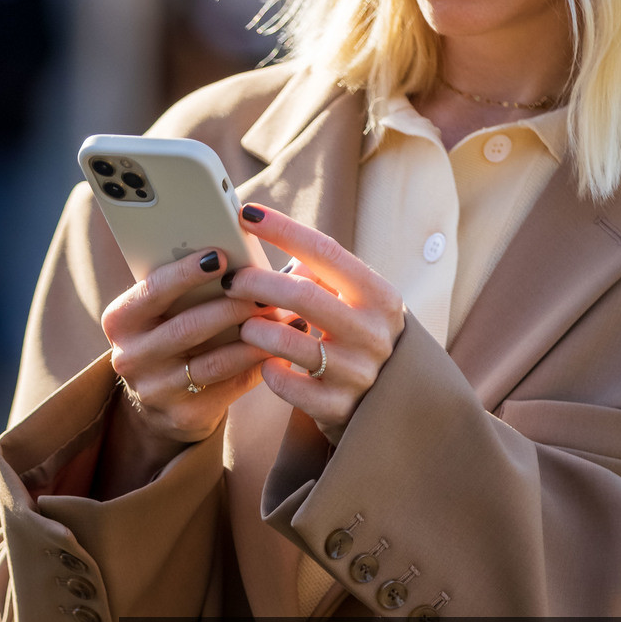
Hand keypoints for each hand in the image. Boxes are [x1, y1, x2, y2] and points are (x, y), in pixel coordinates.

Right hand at [97, 248, 272, 492]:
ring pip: (214, 361)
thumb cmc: (174, 337)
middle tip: (269, 291)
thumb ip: (193, 284)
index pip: (152, 290)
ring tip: (286, 318)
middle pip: (188, 327)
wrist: (162, 402)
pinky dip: (258, 364)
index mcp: (121, 320)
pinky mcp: (183, 415)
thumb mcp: (167, 310)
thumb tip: (243, 242)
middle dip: (233, 306)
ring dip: (255, 338)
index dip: (186, 273)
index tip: (221, 256)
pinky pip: (229, 386)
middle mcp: (130, 356)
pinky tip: (281, 349)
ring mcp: (155, 390)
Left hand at [220, 204, 404, 443]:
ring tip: (245, 326)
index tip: (247, 214)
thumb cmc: (359, 339)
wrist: (389, 405)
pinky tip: (267, 363)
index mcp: (380, 297)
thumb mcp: (357, 303)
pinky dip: (267, 369)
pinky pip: (284, 383)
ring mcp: (356, 374)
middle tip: (231, 281)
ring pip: (286, 341)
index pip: (326, 252)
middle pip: (301, 294)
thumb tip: (270, 246)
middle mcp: (373, 334)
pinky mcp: (336, 407)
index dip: (284, 230)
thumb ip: (322, 276)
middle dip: (256, 283)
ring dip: (254, 329)